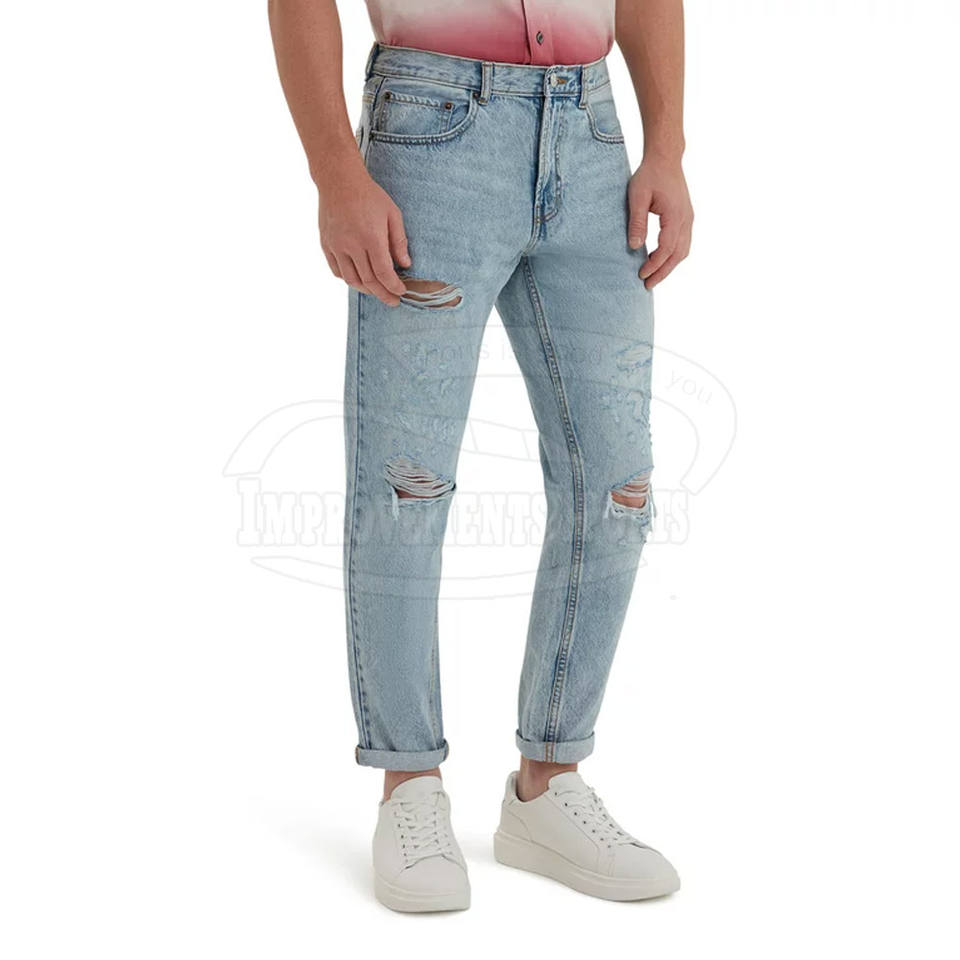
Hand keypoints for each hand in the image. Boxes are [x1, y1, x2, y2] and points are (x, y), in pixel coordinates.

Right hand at [317, 160, 410, 305]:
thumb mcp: (392, 214)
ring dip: (366, 290)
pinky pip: (337, 271)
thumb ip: (399, 241)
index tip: (401, 292)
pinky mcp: (326, 245)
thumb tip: (405, 265)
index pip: (384, 273)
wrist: (339, 180)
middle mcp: (352, 245)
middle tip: (392, 301)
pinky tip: (359, 280)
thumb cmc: (369, 195)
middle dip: (383, 294)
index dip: (394, 287)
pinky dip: (349, 279)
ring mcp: (337, 246)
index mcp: (371, 238)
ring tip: (377, 292)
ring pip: (351, 280)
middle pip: (369, 281)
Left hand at [628, 157, 692, 289]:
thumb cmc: (650, 175)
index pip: (666, 249)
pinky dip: (673, 256)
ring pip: (683, 251)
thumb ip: (637, 222)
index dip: (654, 265)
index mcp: (675, 215)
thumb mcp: (637, 196)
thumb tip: (634, 246)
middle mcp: (686, 219)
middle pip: (678, 255)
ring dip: (669, 266)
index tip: (641, 275)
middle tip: (647, 285)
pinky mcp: (686, 217)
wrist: (666, 158)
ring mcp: (689, 219)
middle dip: (663, 272)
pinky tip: (659, 260)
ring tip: (653, 276)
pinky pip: (683, 243)